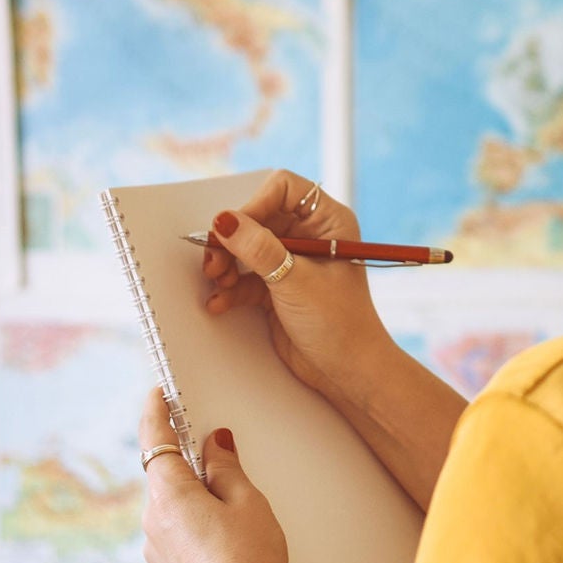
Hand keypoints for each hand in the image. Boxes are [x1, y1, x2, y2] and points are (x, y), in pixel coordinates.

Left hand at [139, 388, 287, 562]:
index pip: (155, 439)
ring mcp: (156, 548)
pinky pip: (176, 529)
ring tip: (237, 507)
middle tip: (220, 452)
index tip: (159, 394)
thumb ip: (227, 468)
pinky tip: (227, 534)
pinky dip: (195, 520)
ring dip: (196, 494)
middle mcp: (154, 521)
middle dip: (190, 460)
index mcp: (170, 496)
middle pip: (166, 473)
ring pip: (172, 504)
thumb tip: (215, 445)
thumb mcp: (248, 503)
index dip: (156, 411)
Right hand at [202, 170, 390, 398]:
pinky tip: (220, 303)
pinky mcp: (278, 287)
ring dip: (227, 263)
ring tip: (218, 281)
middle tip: (214, 260)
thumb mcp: (295, 282)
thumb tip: (225, 221)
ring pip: (247, 248)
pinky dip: (230, 288)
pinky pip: (245, 277)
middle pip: (258, 218)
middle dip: (233, 239)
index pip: (284, 190)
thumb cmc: (340, 323)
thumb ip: (258, 250)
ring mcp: (292, 262)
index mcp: (328, 222)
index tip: (234, 228)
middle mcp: (311, 236)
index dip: (256, 204)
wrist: (347, 372)